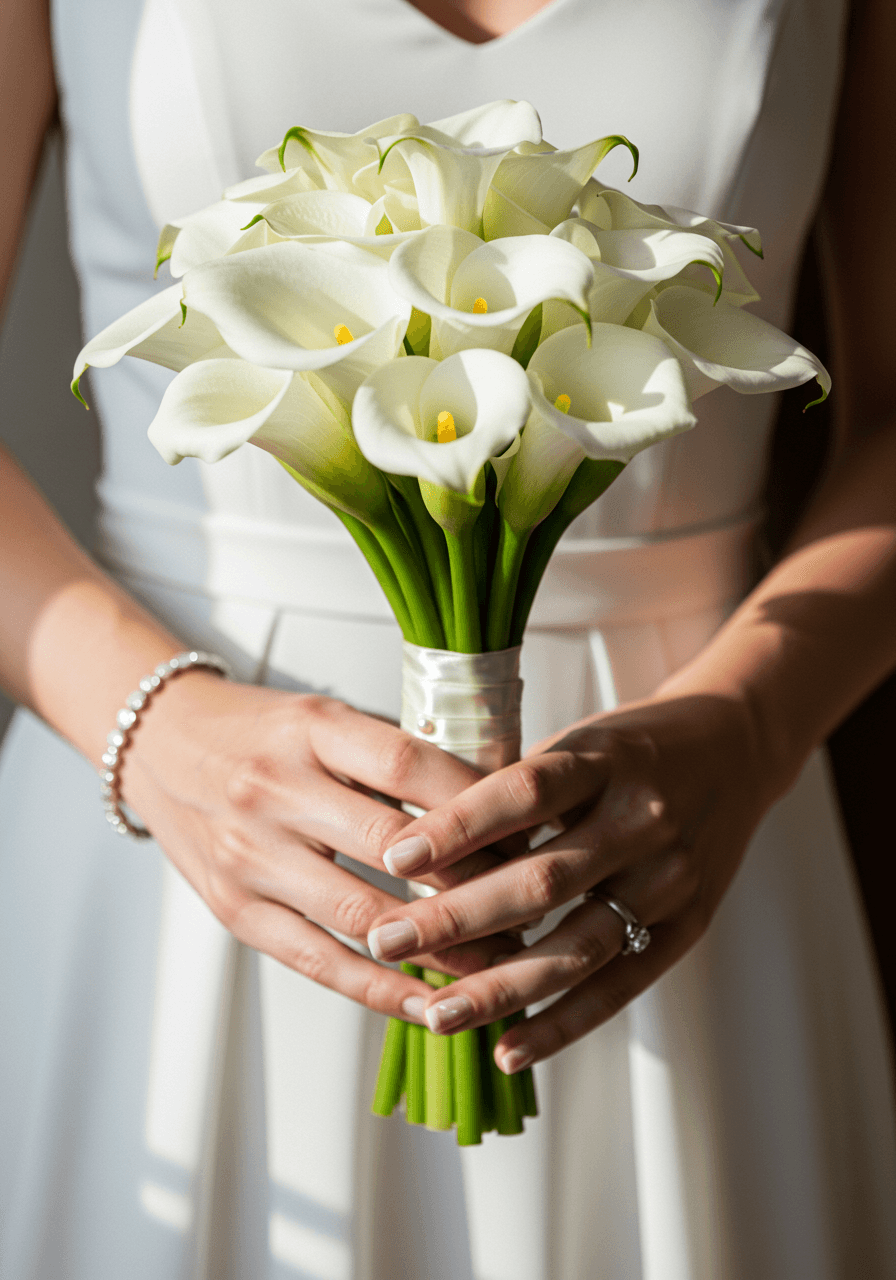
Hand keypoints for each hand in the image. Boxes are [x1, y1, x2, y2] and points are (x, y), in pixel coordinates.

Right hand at [120, 672, 520, 1022]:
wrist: (161, 746)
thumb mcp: (326, 720)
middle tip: (533, 909)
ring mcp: (251, 855)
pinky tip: (430, 1004)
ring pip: (362, 917)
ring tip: (500, 966)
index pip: (410, 766)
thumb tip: (495, 809)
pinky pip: (318, 962)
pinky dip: (380, 989)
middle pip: (394, 847)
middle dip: (474, 886)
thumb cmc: (262, 732)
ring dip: (440, 949)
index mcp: (312, 730)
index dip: (478, 805)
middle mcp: (276, 789)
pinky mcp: (235, 911)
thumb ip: (395, 759)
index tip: (531, 833)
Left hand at [364, 687, 774, 1072]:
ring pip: (577, 946)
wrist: (737, 751)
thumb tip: (422, 846)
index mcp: (606, 760)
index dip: (457, 826)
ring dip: (501, 986)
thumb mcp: (578, 743)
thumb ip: (515, 790)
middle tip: (387, 941)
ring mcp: (671, 878)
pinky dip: (563, 1023)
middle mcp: (642, 820)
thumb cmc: (632, 749)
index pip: (523, 792)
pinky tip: (508, 1049)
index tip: (394, 857)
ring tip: (436, 1013)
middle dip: (457, 917)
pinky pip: (620, 986)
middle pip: (541, 880)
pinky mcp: (688, 926)